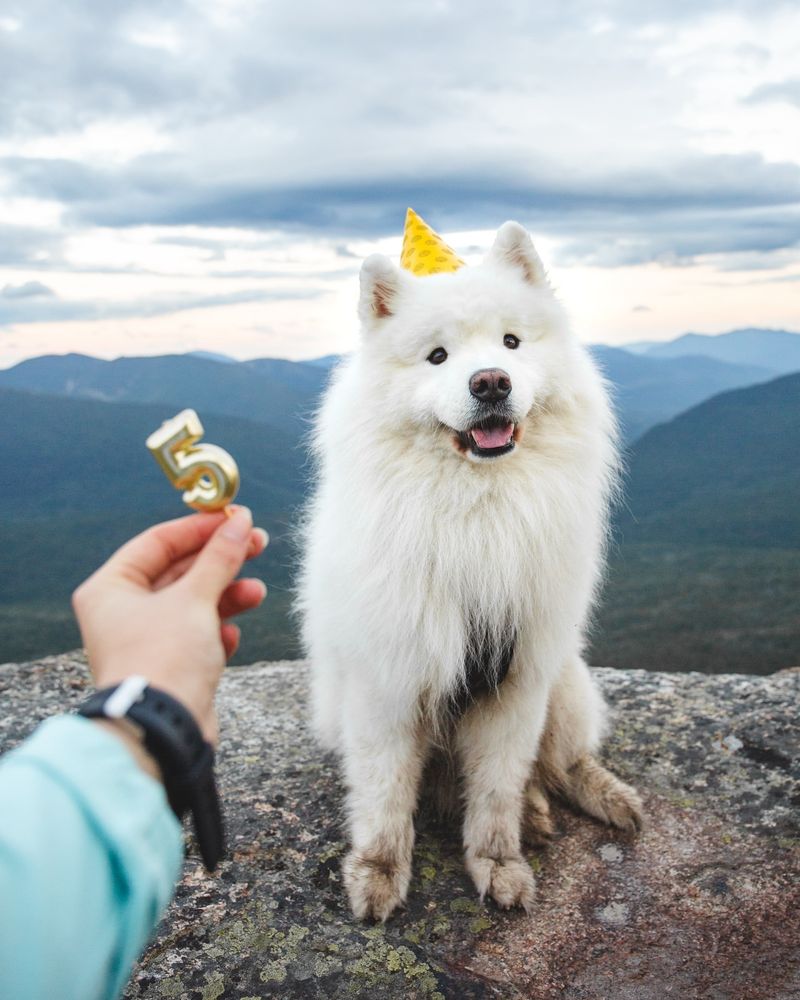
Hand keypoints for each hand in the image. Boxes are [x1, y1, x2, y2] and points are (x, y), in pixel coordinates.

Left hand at [72, 507, 266, 744]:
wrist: (163, 730)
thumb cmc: (164, 658)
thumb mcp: (195, 598)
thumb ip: (220, 557)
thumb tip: (240, 523)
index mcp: (111, 588)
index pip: (157, 542)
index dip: (199, 528)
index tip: (235, 517)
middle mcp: (122, 612)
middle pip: (178, 571)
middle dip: (220, 561)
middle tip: (257, 543)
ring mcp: (145, 641)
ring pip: (192, 603)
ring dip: (227, 596)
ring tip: (257, 593)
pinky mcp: (167, 666)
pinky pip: (196, 636)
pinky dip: (216, 631)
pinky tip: (230, 637)